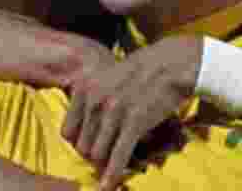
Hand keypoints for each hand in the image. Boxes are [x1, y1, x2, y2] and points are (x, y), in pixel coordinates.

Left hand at [62, 36, 201, 190]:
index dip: (79, 145)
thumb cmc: (142, 72)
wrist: (173, 62)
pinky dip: (113, 176)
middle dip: (94, 157)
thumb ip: (92, 99)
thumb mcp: (108, 78)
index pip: (68, 133)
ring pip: (97, 155)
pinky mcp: (135, 122)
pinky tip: (108, 187)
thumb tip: (78, 130)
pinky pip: (118, 156)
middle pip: (82, 147)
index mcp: (85, 88)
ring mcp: (114, 111)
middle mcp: (95, 99)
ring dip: (106, 165)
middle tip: (107, 160)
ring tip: (116, 166)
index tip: (92, 149)